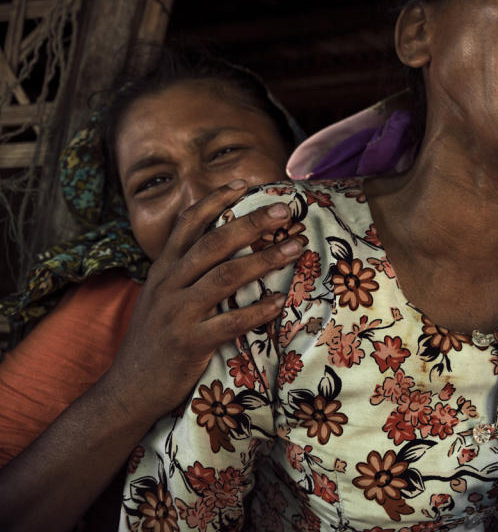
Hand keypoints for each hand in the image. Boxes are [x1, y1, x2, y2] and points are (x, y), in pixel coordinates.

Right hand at [104, 181, 302, 420]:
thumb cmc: (154, 340)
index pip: (188, 224)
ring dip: (263, 260)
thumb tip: (217, 244)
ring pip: (225, 277)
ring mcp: (178, 313)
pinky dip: (257, 311)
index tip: (244, 185)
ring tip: (295, 248)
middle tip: (284, 211)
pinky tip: (280, 302)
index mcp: (163, 270)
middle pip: (213, 244)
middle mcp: (169, 285)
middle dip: (251, 223)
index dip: (215, 201)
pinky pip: (229, 322)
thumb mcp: (160, 297)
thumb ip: (183, 270)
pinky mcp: (189, 342)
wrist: (127, 389)